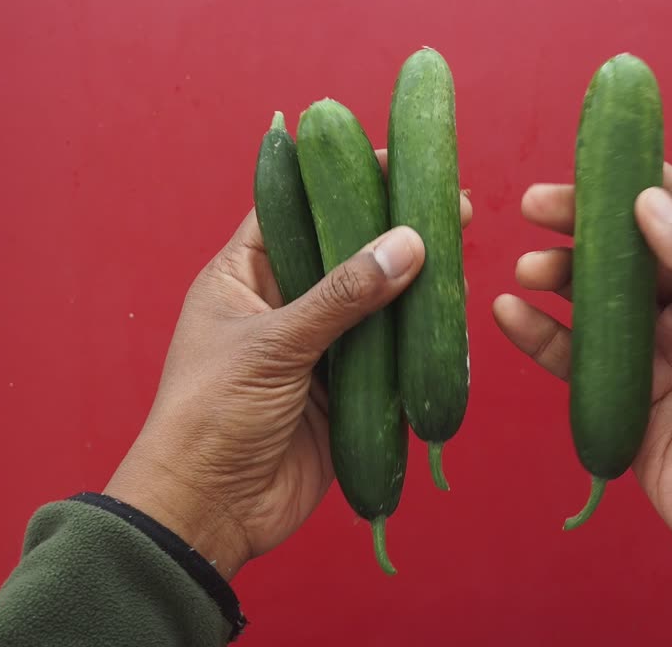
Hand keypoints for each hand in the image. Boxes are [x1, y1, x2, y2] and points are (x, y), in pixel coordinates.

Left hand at [106, 151, 471, 579]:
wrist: (210, 514)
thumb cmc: (212, 416)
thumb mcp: (272, 346)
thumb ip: (341, 295)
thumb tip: (408, 243)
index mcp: (243, 277)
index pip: (293, 208)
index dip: (338, 180)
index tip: (389, 158)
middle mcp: (283, 305)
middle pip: (345, 252)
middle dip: (393, 228)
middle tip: (448, 204)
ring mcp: (318, 349)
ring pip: (375, 303)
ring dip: (413, 283)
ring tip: (461, 248)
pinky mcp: (345, 391)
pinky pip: (389, 355)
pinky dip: (417, 339)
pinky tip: (450, 314)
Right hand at [493, 164, 671, 626]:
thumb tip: (652, 203)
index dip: (644, 181)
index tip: (594, 159)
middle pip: (636, 251)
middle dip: (586, 226)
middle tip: (533, 204)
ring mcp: (662, 355)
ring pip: (601, 300)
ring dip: (561, 277)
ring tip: (526, 267)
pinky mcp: (628, 396)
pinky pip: (578, 356)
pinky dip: (543, 335)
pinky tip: (510, 315)